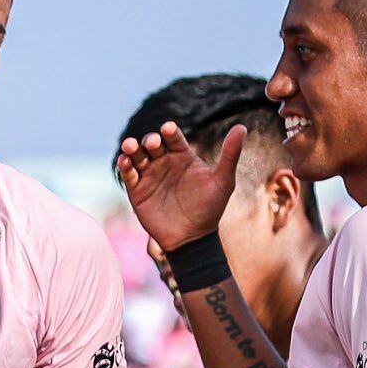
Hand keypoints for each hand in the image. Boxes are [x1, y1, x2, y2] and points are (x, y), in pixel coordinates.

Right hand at [116, 121, 245, 253]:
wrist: (192, 239)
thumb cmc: (210, 210)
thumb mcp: (223, 182)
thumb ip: (230, 155)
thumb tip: (242, 127)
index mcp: (183, 156)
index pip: (174, 138)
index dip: (170, 132)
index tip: (168, 129)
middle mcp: (165, 162)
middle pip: (153, 144)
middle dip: (150, 140)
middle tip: (153, 143)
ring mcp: (150, 176)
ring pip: (138, 156)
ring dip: (132, 148)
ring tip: (130, 146)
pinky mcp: (137, 191)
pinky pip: (128, 175)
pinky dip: (124, 166)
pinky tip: (124, 161)